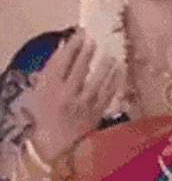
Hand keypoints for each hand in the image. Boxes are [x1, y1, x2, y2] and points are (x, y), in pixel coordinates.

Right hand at [22, 30, 124, 162]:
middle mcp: (66, 97)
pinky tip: (120, 69)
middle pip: (78, 70)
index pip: (60, 64)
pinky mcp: (98, 112)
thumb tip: (64, 48)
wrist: (61, 146)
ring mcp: (84, 105)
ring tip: (110, 55)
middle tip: (93, 39)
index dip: (70, 47)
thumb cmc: (49, 118)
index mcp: (49, 92)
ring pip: (96, 81)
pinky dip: (115, 80)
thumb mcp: (42, 96)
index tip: (78, 34)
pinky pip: (109, 93)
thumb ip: (51, 74)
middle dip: (86, 52)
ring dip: (104, 66)